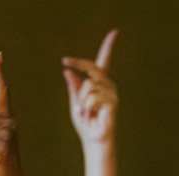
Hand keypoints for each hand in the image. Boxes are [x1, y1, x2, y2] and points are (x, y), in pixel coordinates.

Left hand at [62, 30, 117, 148]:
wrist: (93, 139)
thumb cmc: (85, 122)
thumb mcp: (75, 102)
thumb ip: (74, 88)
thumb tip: (68, 71)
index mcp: (99, 83)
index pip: (105, 62)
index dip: (109, 47)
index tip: (115, 33)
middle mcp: (107, 85)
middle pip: (91, 67)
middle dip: (77, 63)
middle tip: (64, 61)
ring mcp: (111, 93)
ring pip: (89, 85)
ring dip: (82, 100)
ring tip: (86, 112)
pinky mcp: (112, 102)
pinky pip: (93, 96)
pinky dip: (87, 107)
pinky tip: (91, 115)